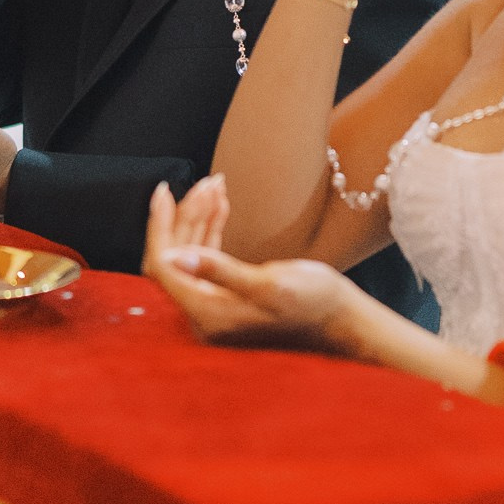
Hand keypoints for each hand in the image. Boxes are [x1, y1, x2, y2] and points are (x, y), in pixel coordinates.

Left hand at [144, 179, 358, 349]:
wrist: (344, 323)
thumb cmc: (314, 305)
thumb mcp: (269, 284)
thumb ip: (219, 271)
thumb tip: (175, 258)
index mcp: (208, 313)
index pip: (164, 266)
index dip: (160, 226)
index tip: (164, 190)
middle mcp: (206, 314)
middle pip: (176, 257)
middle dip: (186, 215)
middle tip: (206, 181)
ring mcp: (218, 307)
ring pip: (192, 254)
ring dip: (201, 218)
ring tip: (216, 184)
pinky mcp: (231, 298)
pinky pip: (209, 259)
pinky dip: (212, 230)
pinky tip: (221, 205)